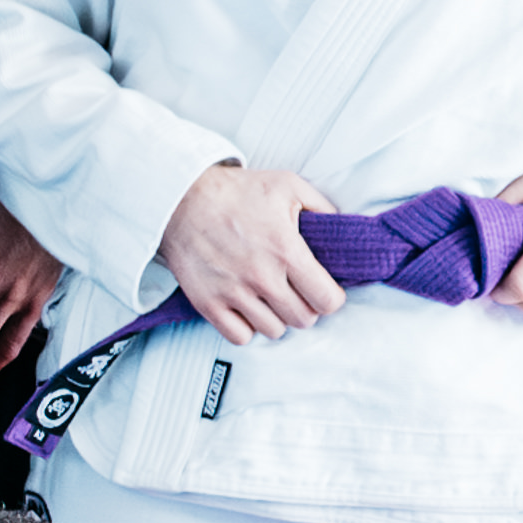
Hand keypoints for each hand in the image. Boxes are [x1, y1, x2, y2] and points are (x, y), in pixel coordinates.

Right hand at [160, 162, 345, 345]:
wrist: (181, 199)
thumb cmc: (236, 192)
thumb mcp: (288, 185)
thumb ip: (322, 207)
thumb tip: (341, 229)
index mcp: (287, 251)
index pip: (327, 300)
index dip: (331, 297)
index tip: (323, 289)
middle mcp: (262, 277)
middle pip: (303, 319)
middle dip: (306, 306)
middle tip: (296, 291)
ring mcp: (234, 293)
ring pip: (274, 330)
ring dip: (277, 317)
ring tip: (269, 297)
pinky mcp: (209, 303)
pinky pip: (240, 337)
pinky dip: (246, 327)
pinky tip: (246, 307)